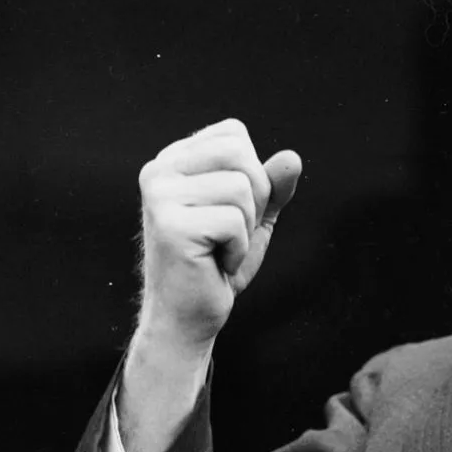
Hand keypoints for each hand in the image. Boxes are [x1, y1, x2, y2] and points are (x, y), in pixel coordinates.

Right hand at [135, 118, 301, 349]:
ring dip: (246, 227)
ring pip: (241, 187)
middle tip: (231, 233)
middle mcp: (158, 171)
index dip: (253, 173)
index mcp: (173, 161)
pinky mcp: (169, 225)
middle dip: (255, 197)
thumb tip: (293, 158)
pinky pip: (234, 221)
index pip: (234, 133)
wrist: (188, 318)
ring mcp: (159, 196)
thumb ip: (273, 186)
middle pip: (239, 152)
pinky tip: (216, 265)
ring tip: (221, 249)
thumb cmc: (218, 266)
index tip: (232, 211)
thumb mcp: (254, 217)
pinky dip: (238, 249)